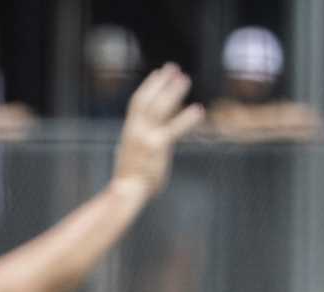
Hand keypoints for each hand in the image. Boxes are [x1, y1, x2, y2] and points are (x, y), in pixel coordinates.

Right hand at [111, 64, 205, 199]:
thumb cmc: (130, 179)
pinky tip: (198, 110)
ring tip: (185, 80)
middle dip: (160, 82)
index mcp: (129, 131)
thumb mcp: (130, 155)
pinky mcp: (156, 146)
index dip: (149, 86)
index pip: (137, 102)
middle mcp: (135, 130)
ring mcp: (144, 137)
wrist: (124, 192)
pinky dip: (186, 118)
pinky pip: (174, 128)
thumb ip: (136, 145)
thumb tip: (128, 146)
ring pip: (159, 108)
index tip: (159, 72)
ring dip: (172, 92)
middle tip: (173, 67)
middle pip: (147, 99)